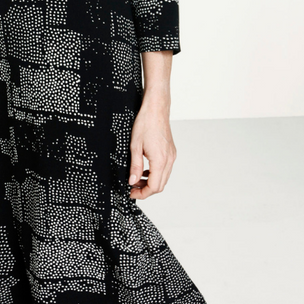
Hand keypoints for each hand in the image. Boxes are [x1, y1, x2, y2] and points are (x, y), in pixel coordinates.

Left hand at [127, 84, 176, 198]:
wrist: (156, 109)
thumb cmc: (146, 123)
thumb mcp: (135, 146)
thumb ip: (135, 166)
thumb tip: (132, 181)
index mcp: (160, 160)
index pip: (154, 187)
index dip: (142, 193)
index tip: (131, 193)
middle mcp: (169, 160)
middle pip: (160, 185)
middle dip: (146, 190)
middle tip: (132, 188)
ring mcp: (171, 156)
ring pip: (163, 178)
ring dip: (151, 182)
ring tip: (136, 179)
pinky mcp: (171, 152)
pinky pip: (165, 169)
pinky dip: (155, 173)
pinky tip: (145, 169)